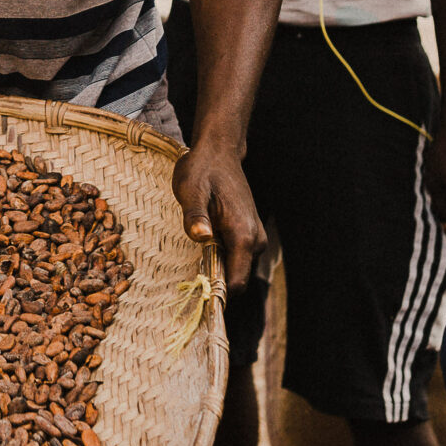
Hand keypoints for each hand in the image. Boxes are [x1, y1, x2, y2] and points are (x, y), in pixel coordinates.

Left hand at [172, 142, 265, 289]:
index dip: (218, 292)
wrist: (219, 153)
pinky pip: (237, 258)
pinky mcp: (251, 234)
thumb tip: (201, 237)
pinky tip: (207, 242)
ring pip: (236, 268)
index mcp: (243, 234)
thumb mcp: (191, 191)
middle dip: (215, 279)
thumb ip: (196, 216)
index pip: (236, 282)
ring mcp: (255, 237)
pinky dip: (222, 257)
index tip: (196, 292)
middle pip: (236, 278)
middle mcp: (255, 240)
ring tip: (198, 248)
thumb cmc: (202, 171)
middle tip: (189, 266)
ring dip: (218, 266)